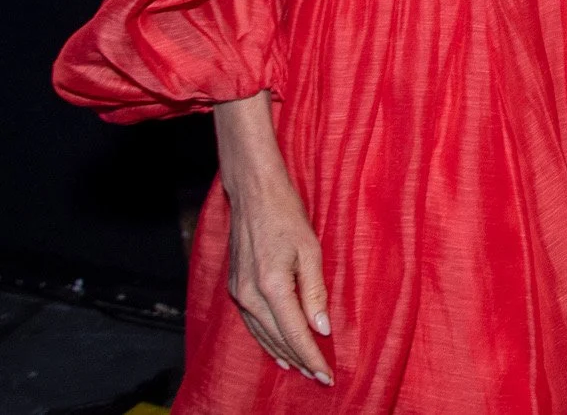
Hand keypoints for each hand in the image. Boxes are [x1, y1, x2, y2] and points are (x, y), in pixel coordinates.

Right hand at [214, 93, 332, 384]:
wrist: (253, 192)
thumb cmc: (286, 214)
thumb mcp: (310, 249)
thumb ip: (314, 291)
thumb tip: (321, 328)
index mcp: (270, 287)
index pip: (295, 333)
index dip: (312, 357)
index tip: (327, 375)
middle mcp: (250, 295)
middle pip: (277, 339)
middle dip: (299, 360)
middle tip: (320, 378)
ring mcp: (239, 292)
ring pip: (262, 335)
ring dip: (282, 354)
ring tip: (301, 368)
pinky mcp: (236, 287)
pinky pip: (253, 323)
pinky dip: (267, 338)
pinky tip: (277, 346)